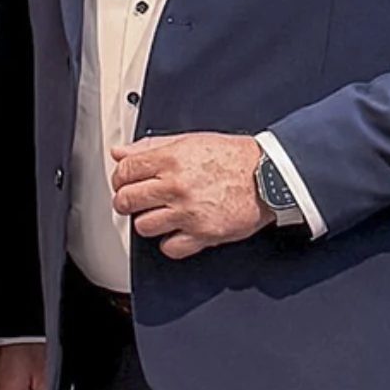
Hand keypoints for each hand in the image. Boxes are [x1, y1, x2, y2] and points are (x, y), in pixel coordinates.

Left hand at [109, 132, 267, 258]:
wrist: (269, 175)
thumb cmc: (233, 158)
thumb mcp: (190, 142)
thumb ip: (151, 147)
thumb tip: (120, 152)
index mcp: (170, 160)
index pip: (124, 171)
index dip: (120, 178)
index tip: (125, 183)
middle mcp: (176, 186)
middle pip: (126, 200)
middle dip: (127, 201)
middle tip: (137, 201)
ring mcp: (188, 212)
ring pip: (143, 226)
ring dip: (149, 222)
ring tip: (161, 215)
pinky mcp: (203, 234)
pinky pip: (169, 248)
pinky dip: (171, 243)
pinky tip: (178, 231)